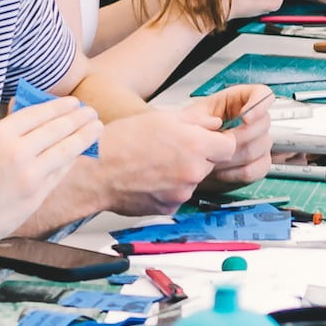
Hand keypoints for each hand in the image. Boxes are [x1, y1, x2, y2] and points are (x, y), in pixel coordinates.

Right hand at [0, 97, 102, 249]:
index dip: (59, 106)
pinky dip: (71, 160)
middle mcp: (18, 151)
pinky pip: (59, 173)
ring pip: (65, 150)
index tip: (72, 102)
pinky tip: (78, 153)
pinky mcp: (36, 196)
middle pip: (57, 129)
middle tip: (91, 112)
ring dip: (84, 136)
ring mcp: (30, 175)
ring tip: (96, 127)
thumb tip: (18, 114)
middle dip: (78, 118)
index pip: (38, 113)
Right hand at [94, 109, 234, 214]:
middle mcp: (192, 171)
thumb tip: (214, 123)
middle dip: (198, 157)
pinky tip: (149, 178)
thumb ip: (195, 121)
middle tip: (173, 150)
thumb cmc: (122, 141)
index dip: (220, 143)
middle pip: (210, 164)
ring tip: (155, 164)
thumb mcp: (161, 117)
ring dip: (182, 173)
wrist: (96, 169)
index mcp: (194, 145)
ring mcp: (181, 192)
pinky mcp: (169, 207)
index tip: (211, 141)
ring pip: (193, 181)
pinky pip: (177, 196)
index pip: (229, 147)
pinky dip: (168, 189)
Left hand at [186, 85, 273, 188]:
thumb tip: (217, 123)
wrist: (189, 157)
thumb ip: (202, 118)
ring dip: (233, 156)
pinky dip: (237, 172)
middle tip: (217, 144)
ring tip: (213, 158)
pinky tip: (222, 170)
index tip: (246, 117)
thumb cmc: (190, 134)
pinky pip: (259, 168)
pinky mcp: (260, 163)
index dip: (259, 104)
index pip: (262, 94)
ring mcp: (260, 142)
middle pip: (263, 124)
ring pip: (259, 147)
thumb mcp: (190, 120)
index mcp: (238, 101)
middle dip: (238, 137)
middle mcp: (254, 120)